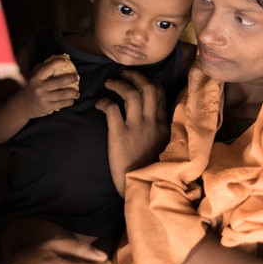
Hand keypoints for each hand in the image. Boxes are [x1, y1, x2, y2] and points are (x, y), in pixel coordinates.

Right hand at [16, 56, 79, 118]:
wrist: (20, 107)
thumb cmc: (29, 90)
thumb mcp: (30, 78)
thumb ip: (39, 69)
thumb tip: (53, 60)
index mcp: (36, 79)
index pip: (47, 68)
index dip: (57, 63)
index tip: (66, 61)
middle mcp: (40, 88)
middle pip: (59, 82)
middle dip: (71, 79)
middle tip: (76, 77)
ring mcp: (44, 98)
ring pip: (63, 94)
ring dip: (73, 93)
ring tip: (76, 93)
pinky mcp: (47, 107)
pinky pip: (62, 104)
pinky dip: (69, 101)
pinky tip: (71, 100)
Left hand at [95, 70, 168, 195]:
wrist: (142, 188)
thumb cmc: (150, 170)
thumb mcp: (162, 148)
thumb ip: (159, 131)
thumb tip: (153, 119)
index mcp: (163, 126)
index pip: (160, 95)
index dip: (151, 83)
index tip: (143, 81)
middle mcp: (151, 123)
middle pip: (147, 88)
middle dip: (135, 77)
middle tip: (124, 74)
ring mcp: (136, 128)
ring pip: (130, 94)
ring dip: (119, 84)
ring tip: (109, 83)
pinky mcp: (119, 135)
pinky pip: (112, 109)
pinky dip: (104, 101)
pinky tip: (99, 103)